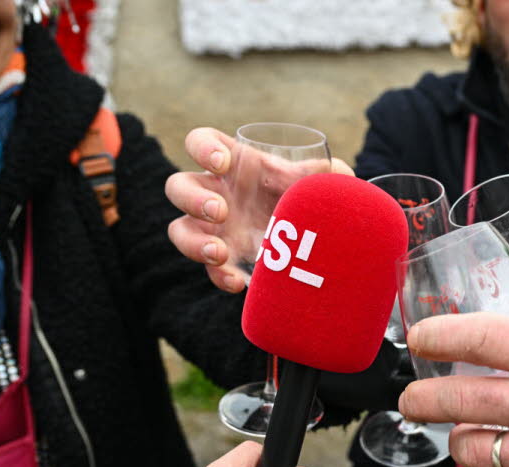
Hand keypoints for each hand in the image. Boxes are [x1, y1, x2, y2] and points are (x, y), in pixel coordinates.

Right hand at [165, 127, 353, 291]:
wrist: (322, 236)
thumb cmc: (313, 194)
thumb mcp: (320, 180)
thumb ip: (325, 172)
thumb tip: (330, 171)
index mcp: (235, 162)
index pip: (201, 142)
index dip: (202, 148)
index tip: (223, 163)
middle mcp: (217, 192)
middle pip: (178, 187)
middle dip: (192, 199)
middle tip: (221, 212)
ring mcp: (215, 227)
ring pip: (179, 230)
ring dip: (192, 242)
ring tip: (219, 253)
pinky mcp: (224, 258)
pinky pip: (209, 269)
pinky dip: (219, 276)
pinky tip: (239, 282)